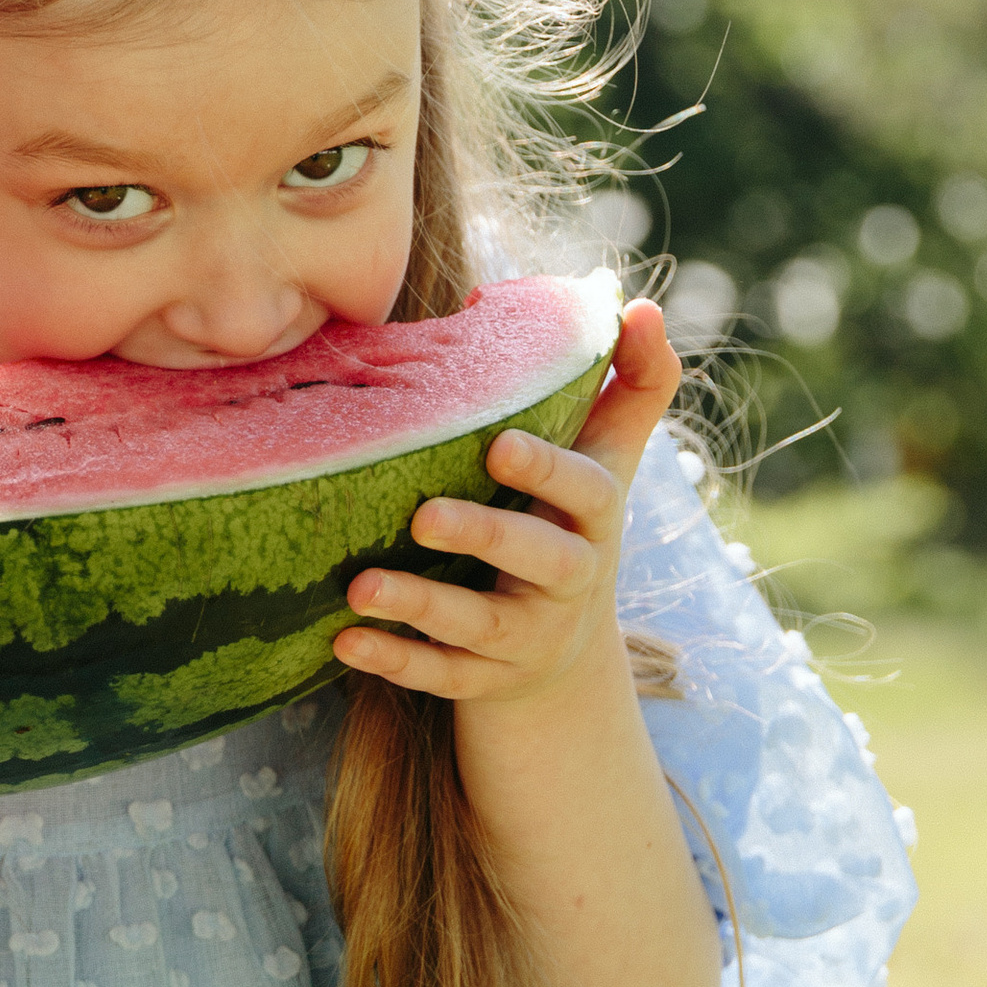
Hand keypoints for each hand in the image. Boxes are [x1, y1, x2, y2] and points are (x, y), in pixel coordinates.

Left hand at [332, 297, 680, 716]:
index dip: (549, 470)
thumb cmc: (570, 524)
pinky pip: (440, 677)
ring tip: (361, 586)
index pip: (586, 491)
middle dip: (485, 536)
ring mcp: (527, 637)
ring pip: (480, 625)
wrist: (563, 656)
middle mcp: (568, 581)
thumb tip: (642, 305)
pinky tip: (344, 641)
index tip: (500, 443)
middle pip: (540, 559)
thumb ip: (631, 384)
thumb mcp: (606, 461)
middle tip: (424, 516)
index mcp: (592, 519)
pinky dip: (395, 661)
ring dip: (422, 606)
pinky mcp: (484, 680)